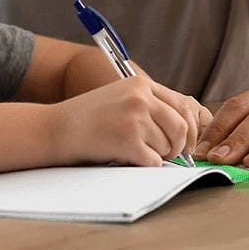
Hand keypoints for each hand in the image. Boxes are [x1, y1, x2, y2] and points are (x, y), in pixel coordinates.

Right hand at [52, 77, 209, 166]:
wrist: (57, 128)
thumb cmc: (89, 117)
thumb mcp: (121, 96)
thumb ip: (151, 104)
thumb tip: (184, 127)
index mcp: (142, 84)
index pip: (183, 105)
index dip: (191, 128)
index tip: (189, 142)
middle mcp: (141, 98)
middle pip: (181, 127)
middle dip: (180, 146)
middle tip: (171, 155)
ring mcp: (135, 119)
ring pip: (168, 146)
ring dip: (158, 156)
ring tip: (136, 151)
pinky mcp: (128, 141)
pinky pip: (153, 161)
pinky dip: (145, 165)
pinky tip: (128, 158)